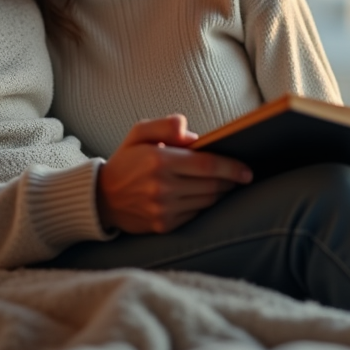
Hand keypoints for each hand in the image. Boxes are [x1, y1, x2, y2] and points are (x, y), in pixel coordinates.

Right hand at [97, 114, 253, 234]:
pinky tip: (208, 196)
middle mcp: (162, 187)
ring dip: (220, 193)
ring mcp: (163, 209)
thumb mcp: (139, 133)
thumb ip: (164, 125)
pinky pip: (196, 214)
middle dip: (230, 181)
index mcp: (159, 160)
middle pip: (212, 185)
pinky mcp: (163, 225)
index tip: (247, 170)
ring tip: (226, 185)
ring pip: (207, 201)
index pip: (207, 165)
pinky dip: (205, 205)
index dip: (232, 167)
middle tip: (241, 176)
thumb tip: (190, 132)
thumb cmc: (126, 161)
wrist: (101, 198)